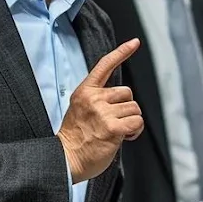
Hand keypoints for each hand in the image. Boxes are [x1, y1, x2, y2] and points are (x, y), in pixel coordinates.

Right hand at [58, 38, 144, 182]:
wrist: (66, 159)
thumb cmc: (75, 138)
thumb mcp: (80, 109)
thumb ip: (98, 100)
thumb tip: (121, 100)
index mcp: (85, 91)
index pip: (105, 66)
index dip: (122, 52)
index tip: (135, 42)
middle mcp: (94, 98)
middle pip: (127, 93)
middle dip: (126, 108)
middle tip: (115, 122)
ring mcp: (103, 113)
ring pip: (134, 109)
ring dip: (131, 121)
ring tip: (117, 132)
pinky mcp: (113, 128)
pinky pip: (137, 122)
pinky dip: (135, 131)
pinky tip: (124, 137)